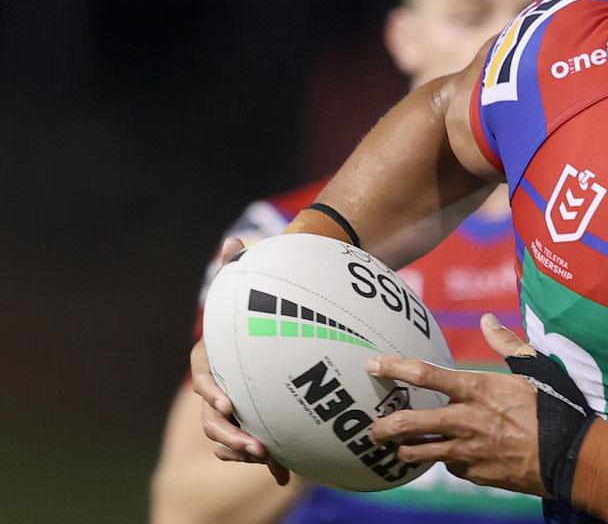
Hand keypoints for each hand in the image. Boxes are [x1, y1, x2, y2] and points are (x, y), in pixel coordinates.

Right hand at [189, 236, 290, 484]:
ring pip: (229, 435)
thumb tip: (232, 242)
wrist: (296, 311)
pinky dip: (271, 459)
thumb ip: (243, 263)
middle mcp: (223, 381)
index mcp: (217, 354)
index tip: (226, 402)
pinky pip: (257, 441)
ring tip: (267, 459)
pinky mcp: (263, 416)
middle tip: (255, 446)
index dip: (210, 390)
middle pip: (214, 416)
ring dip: (244, 449)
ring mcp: (242, 403)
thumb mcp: (259, 274)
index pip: (203, 374)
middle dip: (230, 434)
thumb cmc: (271, 294)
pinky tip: (287, 475)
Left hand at [368, 314, 548, 495]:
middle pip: (410, 422)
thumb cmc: (555, 407)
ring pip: (420, 453)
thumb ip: (506, 343)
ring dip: (404, 450)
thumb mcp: (535, 368)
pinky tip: (446, 458)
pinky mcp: (475, 473)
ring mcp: (469, 450)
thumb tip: (488, 320)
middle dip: (383, 426)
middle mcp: (466, 419)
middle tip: (372, 429)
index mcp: (477, 388)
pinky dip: (445, 461)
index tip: (373, 365)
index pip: (426, 375)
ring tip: (396, 448)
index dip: (395, 368)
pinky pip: (449, 467)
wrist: (571, 456)